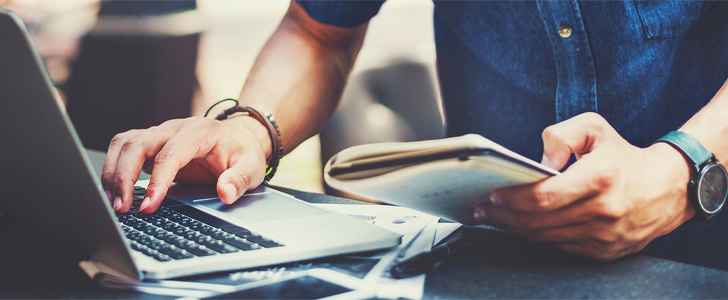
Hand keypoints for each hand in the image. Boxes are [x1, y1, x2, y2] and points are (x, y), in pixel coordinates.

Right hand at [101, 116, 270, 213]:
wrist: (239, 138)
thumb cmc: (243, 152)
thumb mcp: (251, 167)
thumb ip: (239, 179)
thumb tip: (225, 194)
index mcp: (200, 131)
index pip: (170, 154)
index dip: (157, 180)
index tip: (149, 204)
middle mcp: (175, 128)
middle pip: (138, 144)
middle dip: (124, 176)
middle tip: (122, 207)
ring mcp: (160, 134)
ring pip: (125, 144)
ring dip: (113, 172)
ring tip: (113, 203)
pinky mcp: (151, 144)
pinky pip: (124, 149)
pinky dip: (114, 169)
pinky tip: (114, 192)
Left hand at [473, 112, 695, 259]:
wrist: (665, 189)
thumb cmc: (621, 155)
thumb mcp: (594, 127)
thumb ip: (562, 134)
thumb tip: (539, 161)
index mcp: (599, 177)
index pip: (544, 196)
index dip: (513, 198)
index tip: (494, 193)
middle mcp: (603, 210)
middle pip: (538, 221)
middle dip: (503, 215)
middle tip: (483, 208)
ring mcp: (604, 235)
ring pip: (545, 237)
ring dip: (515, 227)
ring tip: (495, 215)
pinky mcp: (603, 252)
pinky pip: (559, 246)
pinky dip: (538, 236)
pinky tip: (523, 224)